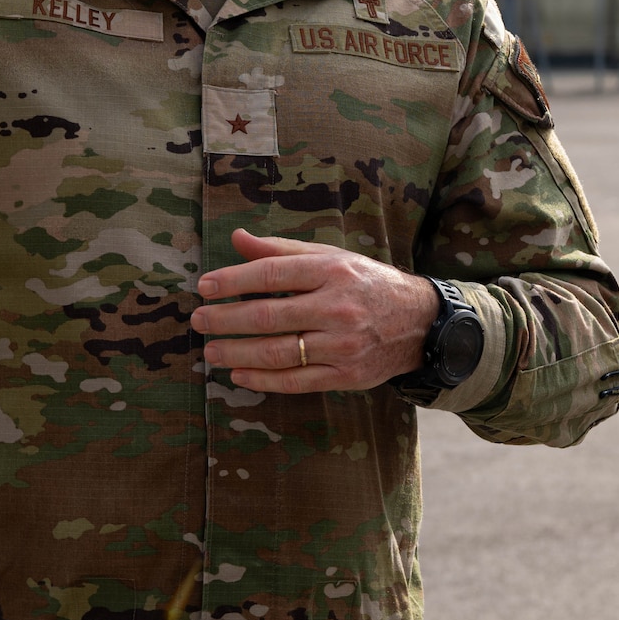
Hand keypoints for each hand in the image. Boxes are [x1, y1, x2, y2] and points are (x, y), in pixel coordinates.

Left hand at [191, 229, 439, 392]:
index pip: (272, 275)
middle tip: (198, 321)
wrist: (419, 322)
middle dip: (225, 320)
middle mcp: (337, 308)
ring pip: (278, 352)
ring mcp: (343, 345)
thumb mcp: (331, 257)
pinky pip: (296, 381)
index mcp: (332, 271)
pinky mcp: (347, 375)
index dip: (232, 281)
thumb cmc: (366, 284)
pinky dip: (262, 380)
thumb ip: (282, 250)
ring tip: (211, 351)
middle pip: (268, 316)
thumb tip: (237, 238)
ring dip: (237, 354)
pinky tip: (239, 375)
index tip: (204, 288)